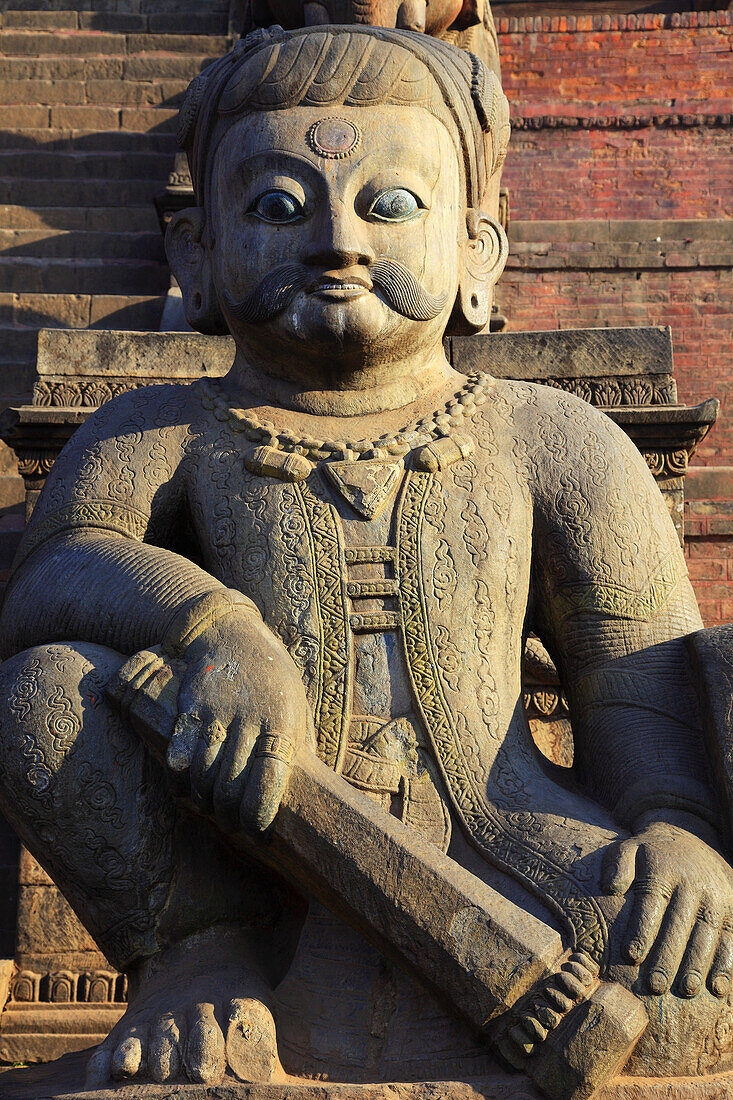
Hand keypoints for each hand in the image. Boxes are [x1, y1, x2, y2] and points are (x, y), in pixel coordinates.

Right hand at [165, 608, 312, 833]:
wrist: (229, 631)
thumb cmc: (270, 675)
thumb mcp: (296, 702)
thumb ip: (298, 741)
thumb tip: (311, 787)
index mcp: (281, 723)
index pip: (269, 781)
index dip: (258, 815)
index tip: (257, 834)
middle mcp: (250, 720)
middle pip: (232, 786)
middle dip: (230, 818)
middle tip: (232, 828)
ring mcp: (218, 713)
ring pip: (204, 774)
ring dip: (204, 801)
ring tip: (210, 810)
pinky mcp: (191, 707)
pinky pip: (181, 752)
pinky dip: (180, 779)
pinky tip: (184, 789)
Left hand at [603, 819, 732, 997]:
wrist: (692, 839)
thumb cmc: (652, 853)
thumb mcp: (630, 848)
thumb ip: (618, 864)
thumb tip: (611, 887)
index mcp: (663, 869)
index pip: (651, 901)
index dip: (641, 929)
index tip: (630, 955)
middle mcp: (692, 883)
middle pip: (679, 923)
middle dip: (667, 955)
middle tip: (655, 985)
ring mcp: (715, 897)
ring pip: (707, 933)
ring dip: (697, 964)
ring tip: (685, 990)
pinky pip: (732, 938)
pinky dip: (726, 964)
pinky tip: (717, 987)